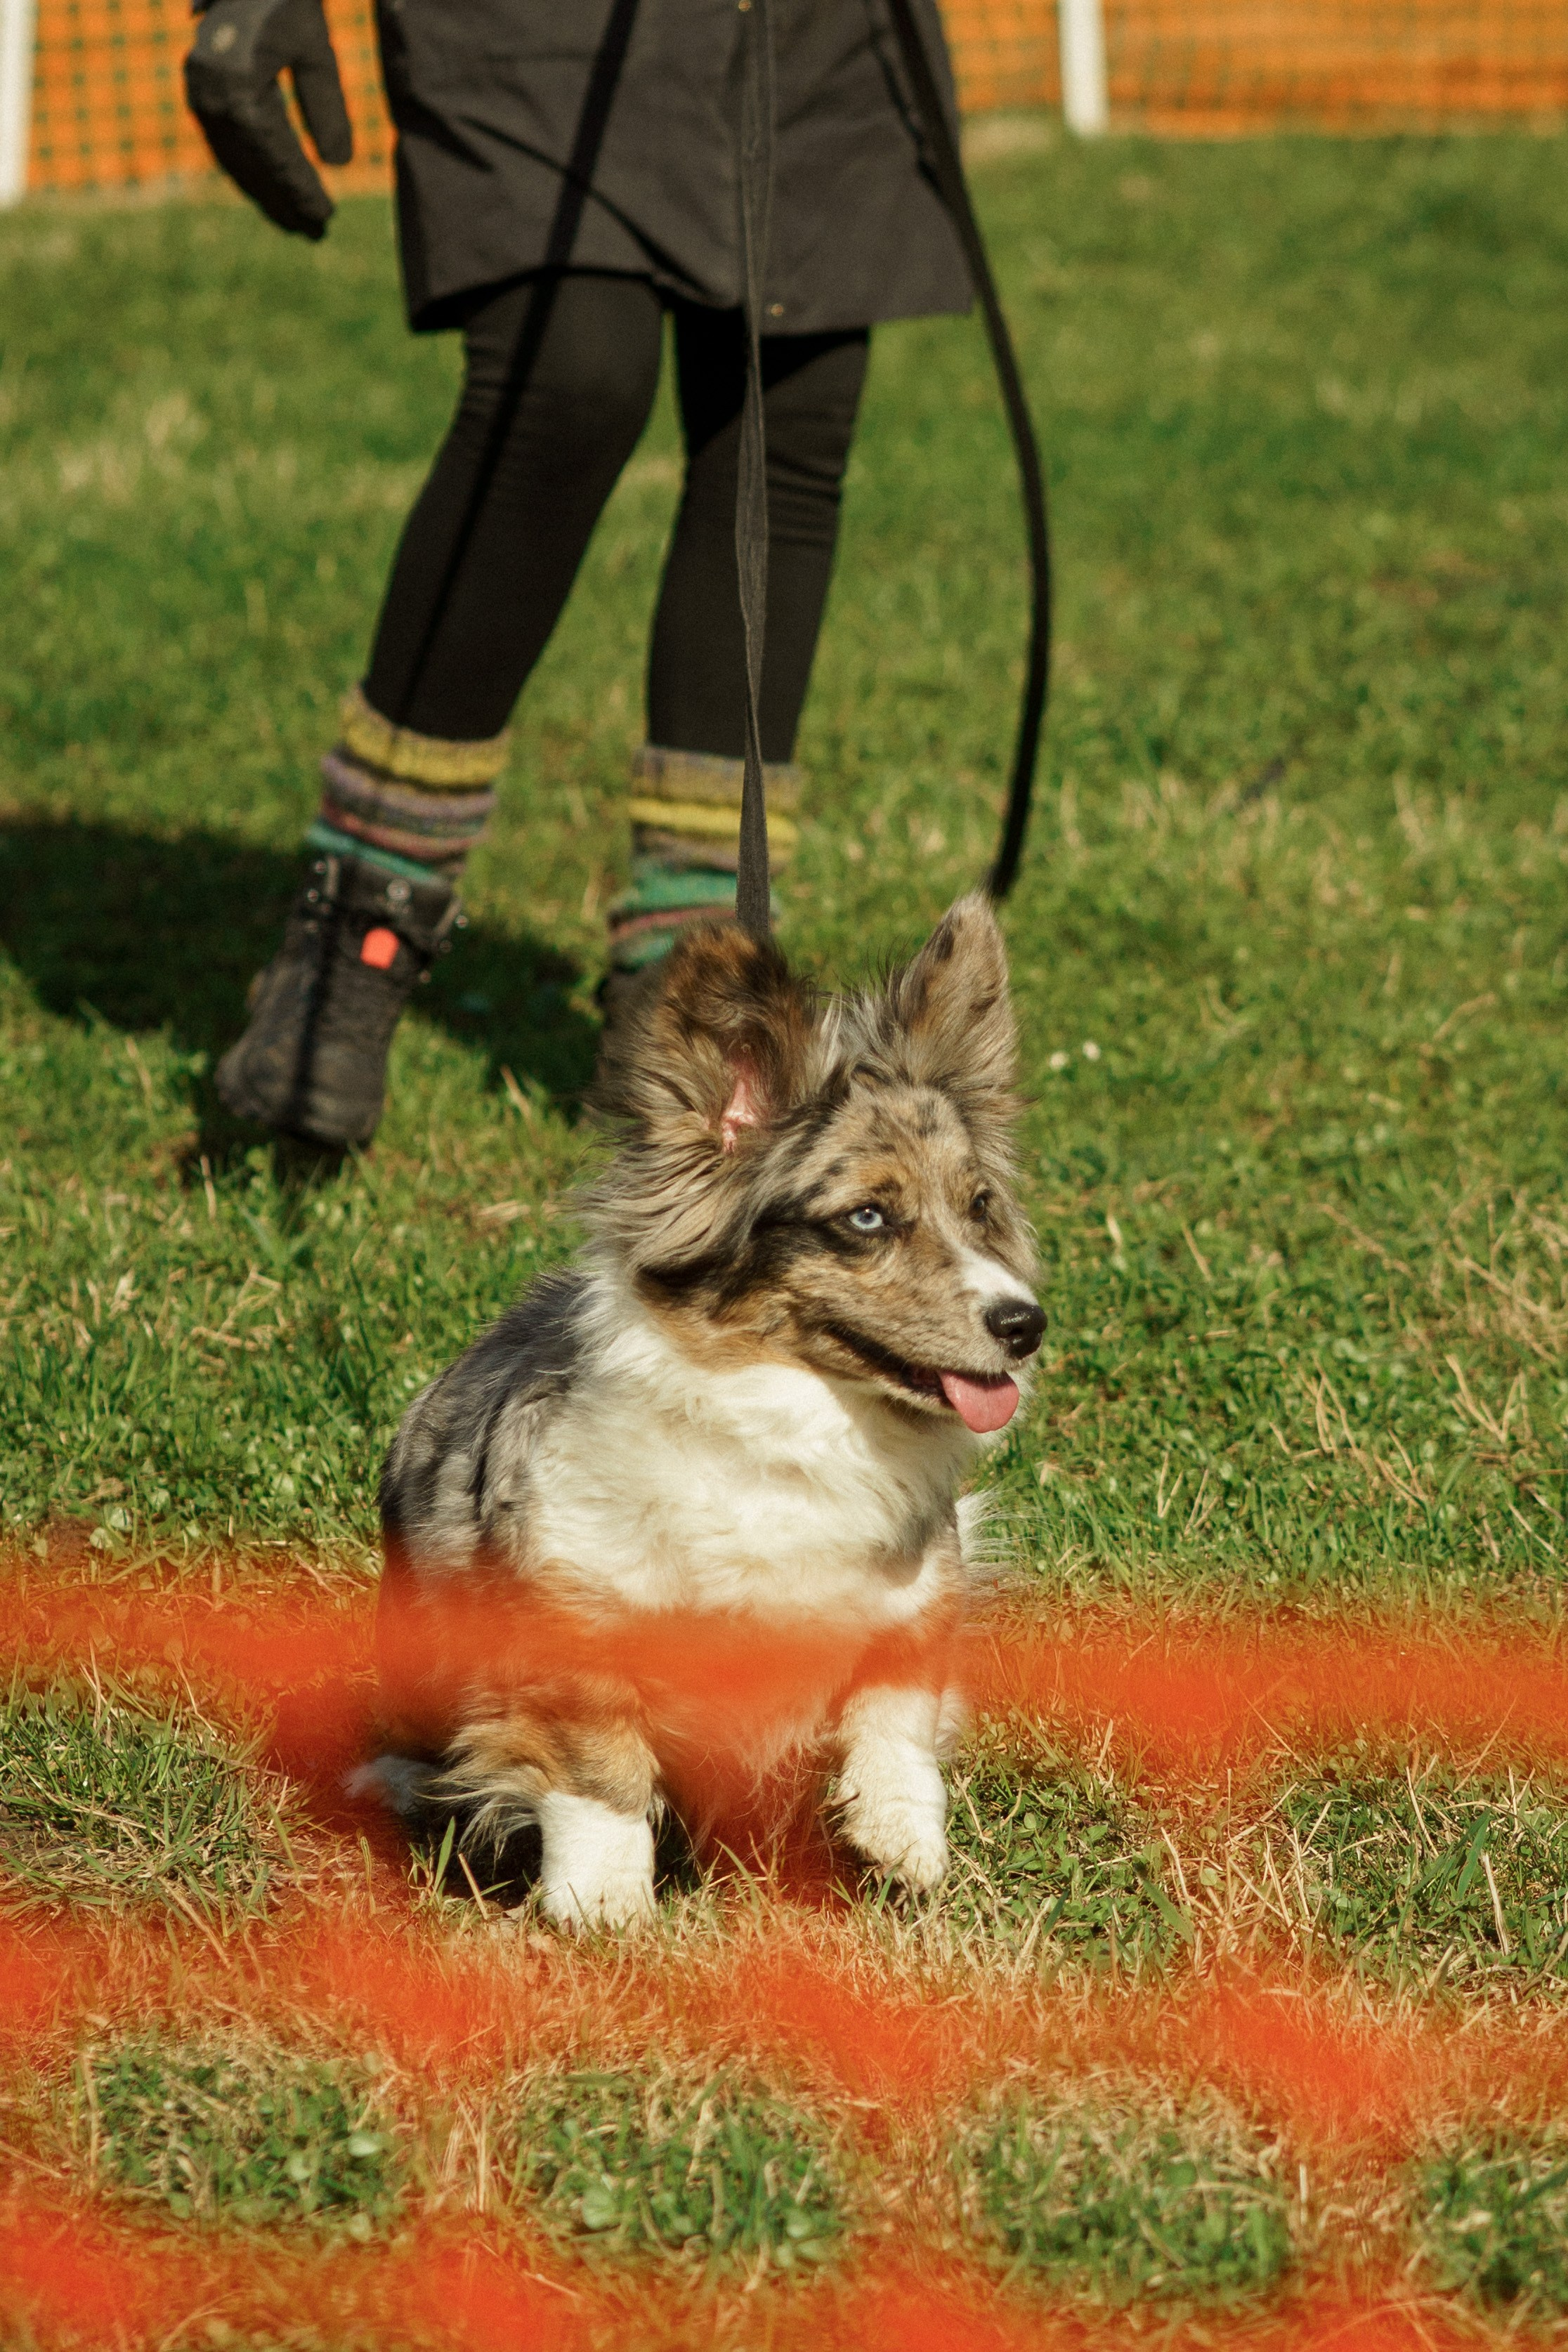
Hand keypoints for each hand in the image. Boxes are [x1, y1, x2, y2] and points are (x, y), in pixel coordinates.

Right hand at [185, 0, 352, 241]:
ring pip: (236, 162)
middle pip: (254, 166)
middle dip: (285, 202)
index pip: (278, 154)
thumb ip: (327, 106)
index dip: (302, 189)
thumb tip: (339, 166)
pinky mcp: (199, 95)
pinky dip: (249, 173)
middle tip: (316, 233)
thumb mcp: (316, 51)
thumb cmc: (288, 3)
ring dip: (266, 195)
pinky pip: (225, 146)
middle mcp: (212, 95)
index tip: (327, 216)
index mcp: (240, 85)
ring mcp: (200, 96)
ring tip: (296, 223)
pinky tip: (271, 192)